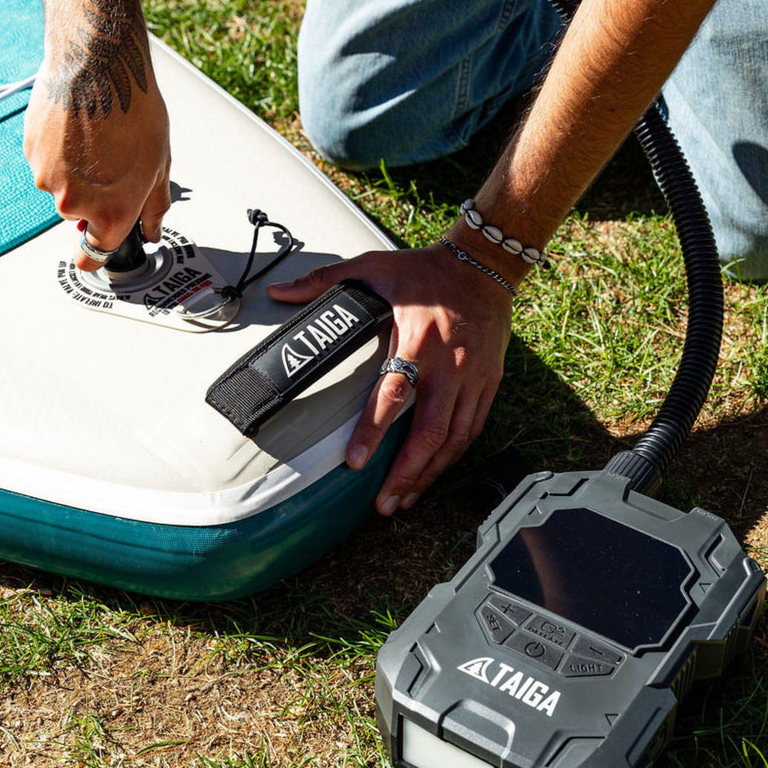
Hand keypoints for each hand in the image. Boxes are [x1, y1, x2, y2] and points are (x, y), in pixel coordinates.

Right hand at [23, 50, 171, 270]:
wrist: (98, 65)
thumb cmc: (133, 112)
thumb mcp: (159, 166)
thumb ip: (154, 206)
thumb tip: (152, 229)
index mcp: (110, 213)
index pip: (94, 255)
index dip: (97, 253)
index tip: (96, 253)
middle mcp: (73, 202)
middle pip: (81, 215)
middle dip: (95, 197)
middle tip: (113, 163)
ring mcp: (47, 177)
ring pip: (62, 187)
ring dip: (76, 172)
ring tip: (96, 139)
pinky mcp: (31, 152)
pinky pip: (46, 162)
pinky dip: (59, 152)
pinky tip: (77, 128)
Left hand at [268, 242, 512, 514]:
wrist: (484, 264)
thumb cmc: (425, 270)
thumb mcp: (374, 266)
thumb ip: (323, 281)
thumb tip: (277, 292)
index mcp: (419, 338)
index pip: (395, 391)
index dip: (374, 430)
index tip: (355, 462)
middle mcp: (451, 363)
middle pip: (431, 430)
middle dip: (407, 472)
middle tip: (384, 503)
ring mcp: (474, 376)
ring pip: (455, 438)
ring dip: (429, 473)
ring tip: (404, 499)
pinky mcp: (489, 382)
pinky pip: (472, 428)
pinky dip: (453, 455)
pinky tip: (433, 473)